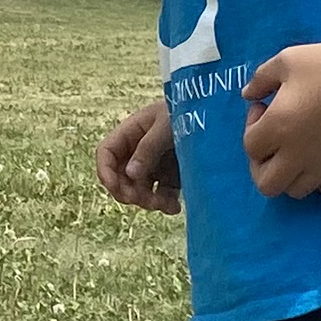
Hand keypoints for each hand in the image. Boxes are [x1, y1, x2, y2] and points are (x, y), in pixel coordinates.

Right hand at [95, 98, 180, 213]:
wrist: (215, 118)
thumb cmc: (189, 112)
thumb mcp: (166, 126)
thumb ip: (147, 148)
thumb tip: (130, 174)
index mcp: (131, 133)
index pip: (106, 153)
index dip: (105, 172)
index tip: (115, 188)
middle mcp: (138, 151)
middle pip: (120, 178)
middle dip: (129, 193)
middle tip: (146, 201)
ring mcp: (153, 165)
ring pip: (138, 191)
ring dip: (147, 202)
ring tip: (166, 205)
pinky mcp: (169, 176)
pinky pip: (159, 195)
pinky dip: (164, 204)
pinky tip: (174, 208)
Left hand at [240, 29, 320, 201]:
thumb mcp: (285, 61)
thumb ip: (260, 80)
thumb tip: (247, 95)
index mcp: (277, 127)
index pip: (250, 147)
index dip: (251, 127)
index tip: (265, 107)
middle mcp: (297, 154)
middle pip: (266, 184)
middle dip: (262, 165)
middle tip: (274, 142)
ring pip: (296, 191)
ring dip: (291, 174)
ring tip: (300, 150)